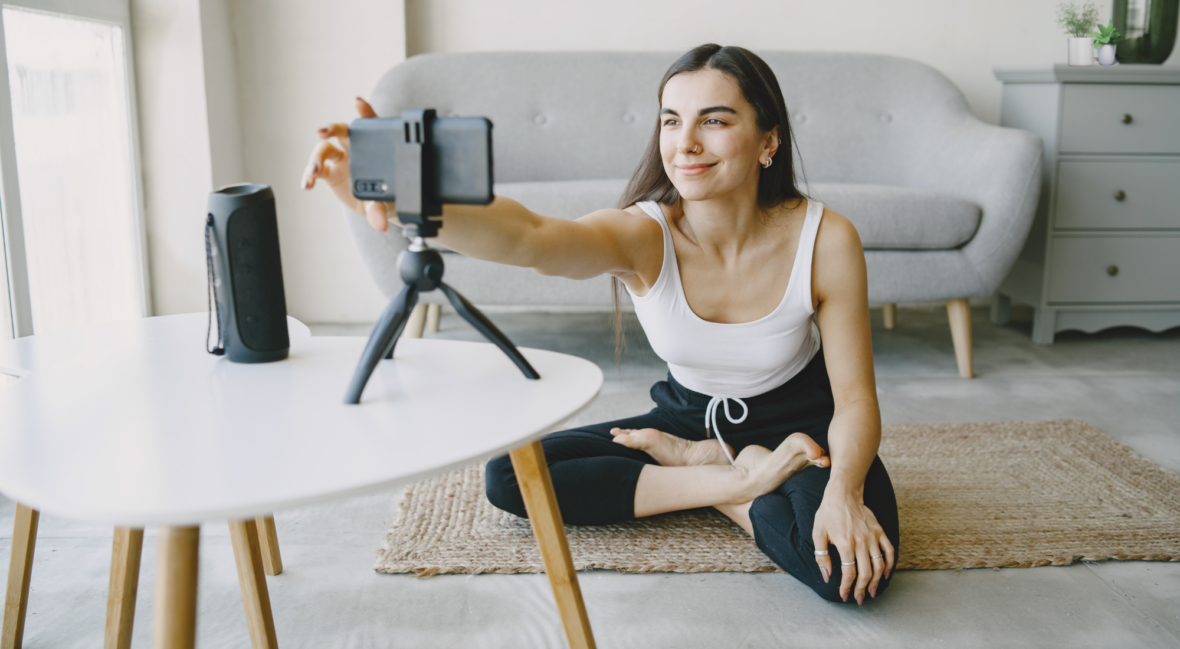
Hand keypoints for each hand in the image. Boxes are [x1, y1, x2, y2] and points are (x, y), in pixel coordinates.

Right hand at [301, 97, 391, 231]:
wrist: (377, 208)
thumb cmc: (388, 197)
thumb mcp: (386, 203)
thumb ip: (380, 211)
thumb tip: (380, 224)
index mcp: (374, 148)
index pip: (371, 126)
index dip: (365, 113)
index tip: (358, 103)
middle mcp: (355, 149)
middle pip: (341, 131)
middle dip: (331, 128)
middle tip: (322, 132)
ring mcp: (340, 159)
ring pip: (324, 150)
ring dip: (315, 159)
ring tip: (312, 173)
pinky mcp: (329, 172)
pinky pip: (315, 170)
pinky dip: (308, 176)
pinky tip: (306, 185)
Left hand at [811, 489, 893, 603]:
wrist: (843, 493)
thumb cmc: (828, 513)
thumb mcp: (818, 533)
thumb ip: (822, 556)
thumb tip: (827, 576)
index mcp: (845, 543)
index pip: (849, 572)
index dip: (847, 587)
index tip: (844, 595)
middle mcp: (861, 541)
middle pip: (866, 572)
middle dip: (862, 589)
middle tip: (859, 599)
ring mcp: (872, 536)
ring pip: (879, 565)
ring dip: (876, 581)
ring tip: (871, 592)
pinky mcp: (880, 531)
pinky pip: (889, 551)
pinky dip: (889, 565)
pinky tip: (886, 575)